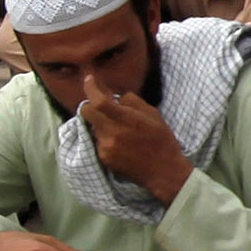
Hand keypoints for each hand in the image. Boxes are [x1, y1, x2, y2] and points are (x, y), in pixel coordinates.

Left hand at [74, 86, 196, 206]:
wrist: (164, 171)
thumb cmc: (161, 140)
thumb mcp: (153, 114)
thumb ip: (132, 102)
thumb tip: (114, 96)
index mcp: (127, 119)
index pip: (99, 101)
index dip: (91, 88)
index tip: (89, 79)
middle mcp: (113, 133)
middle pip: (86, 112)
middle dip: (89, 104)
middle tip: (99, 105)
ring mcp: (106, 147)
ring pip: (92, 126)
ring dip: (100, 122)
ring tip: (117, 127)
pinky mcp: (104, 158)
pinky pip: (97, 140)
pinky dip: (104, 137)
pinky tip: (119, 142)